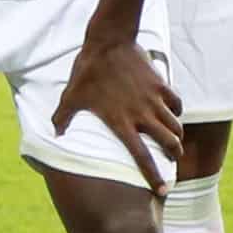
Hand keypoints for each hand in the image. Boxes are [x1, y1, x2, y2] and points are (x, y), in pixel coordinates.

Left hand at [52, 28, 184, 194]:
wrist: (109, 41)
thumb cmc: (87, 70)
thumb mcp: (71, 95)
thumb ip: (62, 118)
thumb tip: (55, 134)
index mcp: (121, 122)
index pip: (141, 156)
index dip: (153, 176)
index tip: (162, 191)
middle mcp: (142, 114)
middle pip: (169, 143)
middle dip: (174, 156)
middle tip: (172, 160)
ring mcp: (154, 99)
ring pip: (176, 126)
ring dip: (177, 136)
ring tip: (174, 141)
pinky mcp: (161, 85)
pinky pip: (177, 104)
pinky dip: (177, 111)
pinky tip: (173, 113)